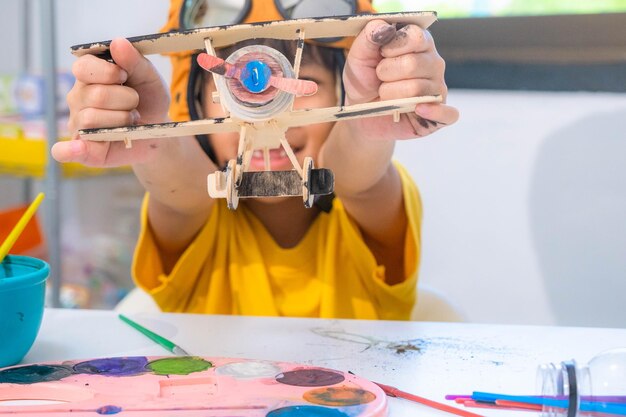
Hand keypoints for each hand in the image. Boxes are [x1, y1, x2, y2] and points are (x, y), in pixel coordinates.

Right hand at [51, 38, 169, 166]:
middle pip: (96, 96)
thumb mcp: (150, 79)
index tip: (125, 76)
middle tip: (134, 104)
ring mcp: (78, 124)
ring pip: (92, 120)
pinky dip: (69, 151)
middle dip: (126, 100)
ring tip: (130, 121)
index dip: (109, 73)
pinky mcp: (85, 150)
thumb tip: (118, 42)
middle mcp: (77, 98)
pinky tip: (77, 148)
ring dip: (122, 120)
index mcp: (88, 76)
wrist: (159, 131)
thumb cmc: (149, 101)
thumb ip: (135, 61)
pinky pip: (67, 151)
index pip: (83, 67)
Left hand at [342, 20, 458, 139]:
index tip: (381, 54)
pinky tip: (418, 110)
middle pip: (413, 64)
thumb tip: (385, 28)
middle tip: (380, 79)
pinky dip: (433, 113)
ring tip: (386, 96)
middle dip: (386, 74)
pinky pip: (448, 114)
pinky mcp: (440, 115)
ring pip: (417, 89)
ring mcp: (438, 89)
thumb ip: (369, 37)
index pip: (415, 37)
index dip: (392, 47)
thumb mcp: (359, 56)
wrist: (362, 114)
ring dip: (391, 95)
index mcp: (420, 43)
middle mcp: (434, 64)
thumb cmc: (364, 82)